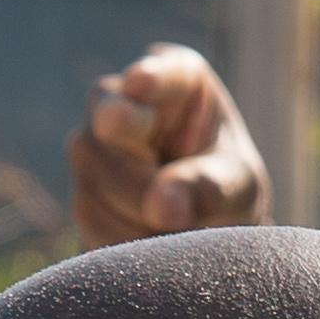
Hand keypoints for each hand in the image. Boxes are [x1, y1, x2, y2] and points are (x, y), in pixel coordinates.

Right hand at [69, 44, 272, 247]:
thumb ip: (209, 188)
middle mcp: (123, 99)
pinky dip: (122, 238)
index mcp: (178, 80)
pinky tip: (150, 244)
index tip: (141, 82)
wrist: (203, 230)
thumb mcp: (238, 186)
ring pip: (94, 176)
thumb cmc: (227, 188)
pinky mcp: (81, 188)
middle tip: (172, 217)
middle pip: (108, 126)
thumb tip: (162, 207)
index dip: (150, 80)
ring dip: (135, 218)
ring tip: (174, 232)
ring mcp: (94, 143)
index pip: (160, 74)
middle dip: (139, 181)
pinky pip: (89, 216)